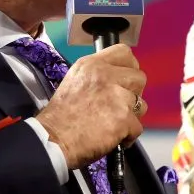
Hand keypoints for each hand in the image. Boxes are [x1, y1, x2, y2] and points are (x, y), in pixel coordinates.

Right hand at [35, 43, 146, 169]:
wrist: (51, 141)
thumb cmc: (60, 117)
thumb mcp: (75, 81)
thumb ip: (98, 76)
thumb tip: (119, 80)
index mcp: (92, 65)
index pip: (124, 52)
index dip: (129, 67)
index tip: (126, 80)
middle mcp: (105, 76)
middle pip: (139, 77)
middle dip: (133, 93)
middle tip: (120, 106)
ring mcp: (116, 96)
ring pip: (142, 104)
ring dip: (132, 116)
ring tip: (114, 124)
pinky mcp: (123, 118)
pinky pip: (138, 127)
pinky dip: (128, 136)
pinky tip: (114, 138)